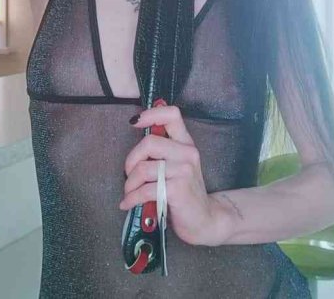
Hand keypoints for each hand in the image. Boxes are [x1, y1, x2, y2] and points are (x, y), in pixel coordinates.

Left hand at [119, 104, 223, 245]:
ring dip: (130, 184)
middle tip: (129, 175)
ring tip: (129, 193)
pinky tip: (127, 204)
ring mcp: (184, 171)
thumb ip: (163, 150)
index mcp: (186, 143)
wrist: (205, 220)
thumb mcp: (178, 165)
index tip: (134, 122)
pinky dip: (131, 198)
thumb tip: (137, 135)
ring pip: (143, 168)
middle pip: (149, 142)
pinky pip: (145, 190)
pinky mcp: (177, 190)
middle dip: (131, 160)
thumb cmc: (185, 191)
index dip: (151, 114)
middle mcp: (187, 153)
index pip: (172, 115)